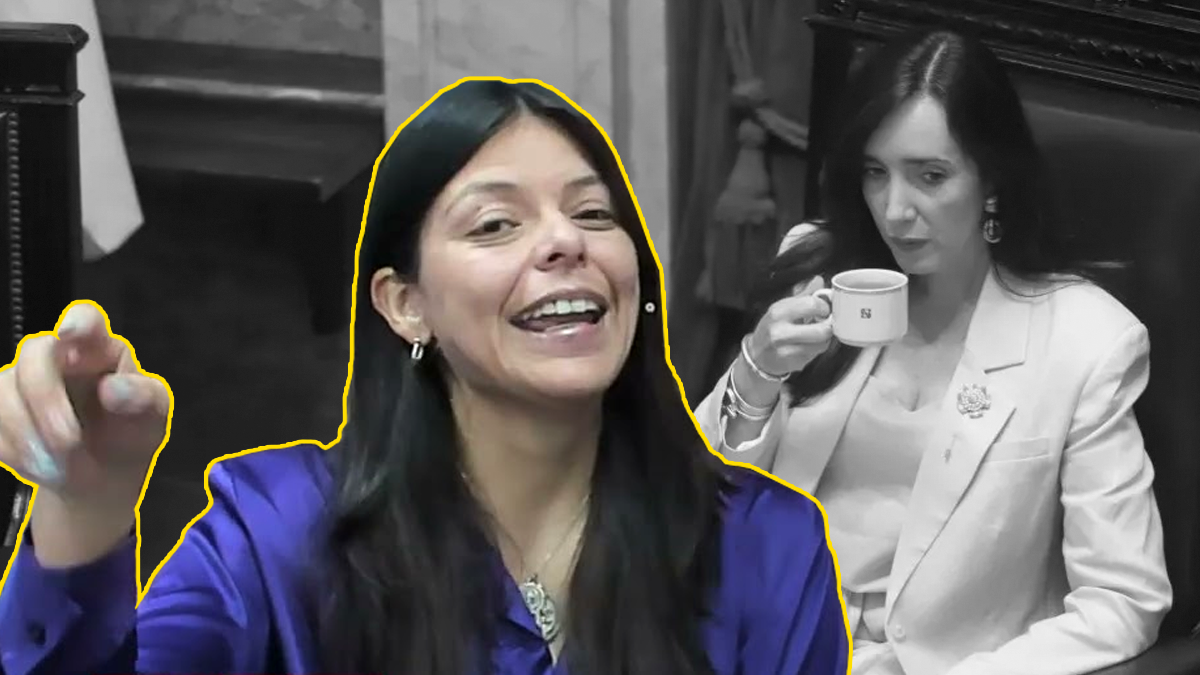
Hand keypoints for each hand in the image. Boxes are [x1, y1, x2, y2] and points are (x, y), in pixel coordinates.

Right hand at [0, 302, 169, 537]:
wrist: (103, 475)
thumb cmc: (130, 433)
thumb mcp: (152, 417)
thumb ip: (143, 398)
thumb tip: (116, 389)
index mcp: (100, 349)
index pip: (86, 320)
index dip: (76, 322)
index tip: (70, 335)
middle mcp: (58, 355)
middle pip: (33, 355)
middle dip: (46, 402)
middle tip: (69, 443)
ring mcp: (22, 380)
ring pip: (5, 392)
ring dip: (30, 434)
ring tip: (62, 464)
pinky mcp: (0, 409)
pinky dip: (15, 450)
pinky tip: (42, 464)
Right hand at [745, 276, 833, 377]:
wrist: (757, 355)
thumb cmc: (772, 328)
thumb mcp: (783, 307)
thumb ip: (803, 294)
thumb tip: (819, 280)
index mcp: (778, 312)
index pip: (812, 304)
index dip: (824, 307)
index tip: (823, 309)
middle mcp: (780, 331)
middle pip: (822, 329)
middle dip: (828, 326)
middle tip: (825, 323)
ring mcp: (786, 350)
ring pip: (822, 343)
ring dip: (824, 338)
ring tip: (817, 334)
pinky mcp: (793, 363)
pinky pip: (816, 354)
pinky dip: (817, 349)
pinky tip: (809, 344)